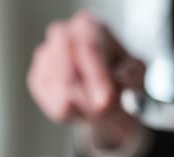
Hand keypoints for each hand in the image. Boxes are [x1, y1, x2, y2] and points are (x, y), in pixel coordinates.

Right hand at [27, 11, 144, 122]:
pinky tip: (85, 111)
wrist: (106, 91)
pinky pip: (51, 103)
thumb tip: (119, 80)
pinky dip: (71, 113)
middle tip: (101, 110)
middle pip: (65, 63)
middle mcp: (62, 36)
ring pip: (56, 87)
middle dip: (83, 90)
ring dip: (82, 105)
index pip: (90, 48)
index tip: (105, 100)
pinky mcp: (37, 80)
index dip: (97, 76)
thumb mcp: (136, 73)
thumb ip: (131, 76)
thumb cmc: (121, 74)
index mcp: (88, 26)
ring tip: (100, 109)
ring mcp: (45, 56)